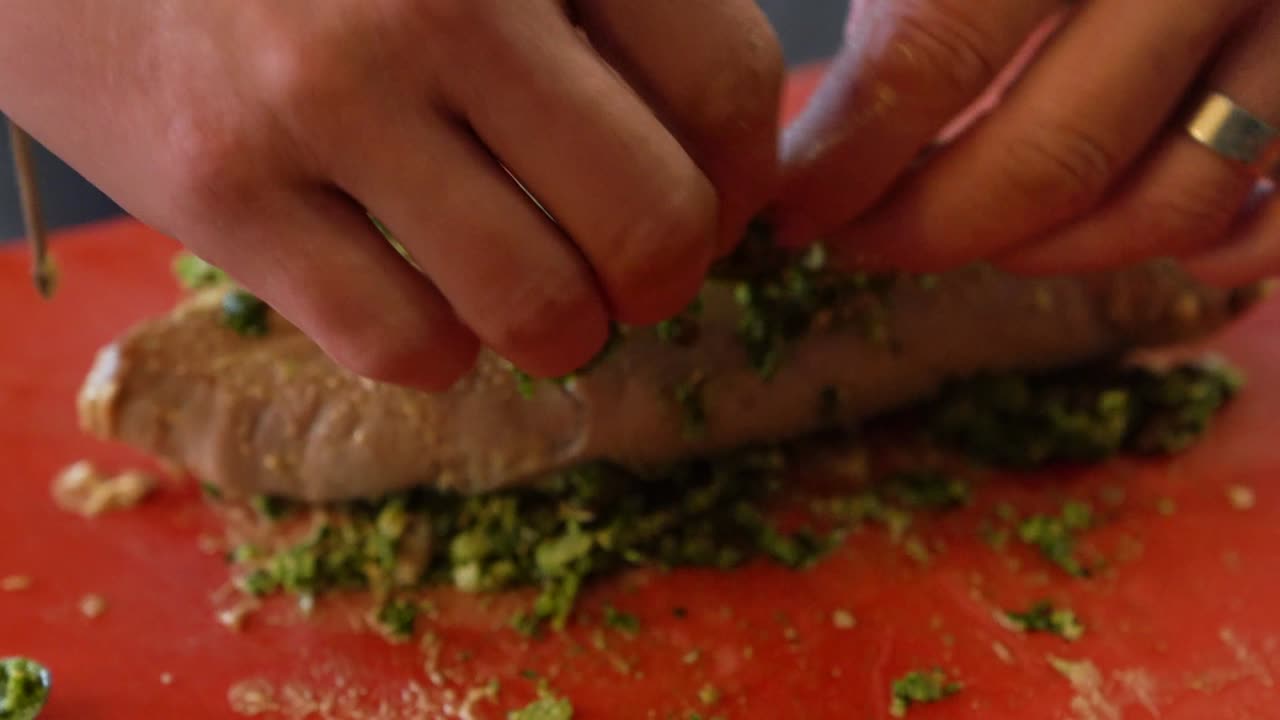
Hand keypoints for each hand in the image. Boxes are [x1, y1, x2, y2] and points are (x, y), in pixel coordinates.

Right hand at [0, 0, 782, 387]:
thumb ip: (606, 20)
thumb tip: (721, 175)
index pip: (726, 85)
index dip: (740, 180)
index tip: (709, 203)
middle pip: (655, 223)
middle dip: (661, 280)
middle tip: (625, 268)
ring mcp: (322, 95)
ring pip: (540, 310)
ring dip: (557, 330)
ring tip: (528, 288)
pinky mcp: (221, 189)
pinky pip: (405, 346)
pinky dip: (439, 346)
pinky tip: (418, 291)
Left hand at [773, 0, 1279, 287]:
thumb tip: (811, 116)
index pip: (925, 58)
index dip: (844, 160)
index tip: (793, 208)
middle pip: (1049, 157)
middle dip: (930, 229)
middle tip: (862, 242)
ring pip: (1171, 201)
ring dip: (1051, 249)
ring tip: (975, 231)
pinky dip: (1208, 253)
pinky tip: (1121, 232)